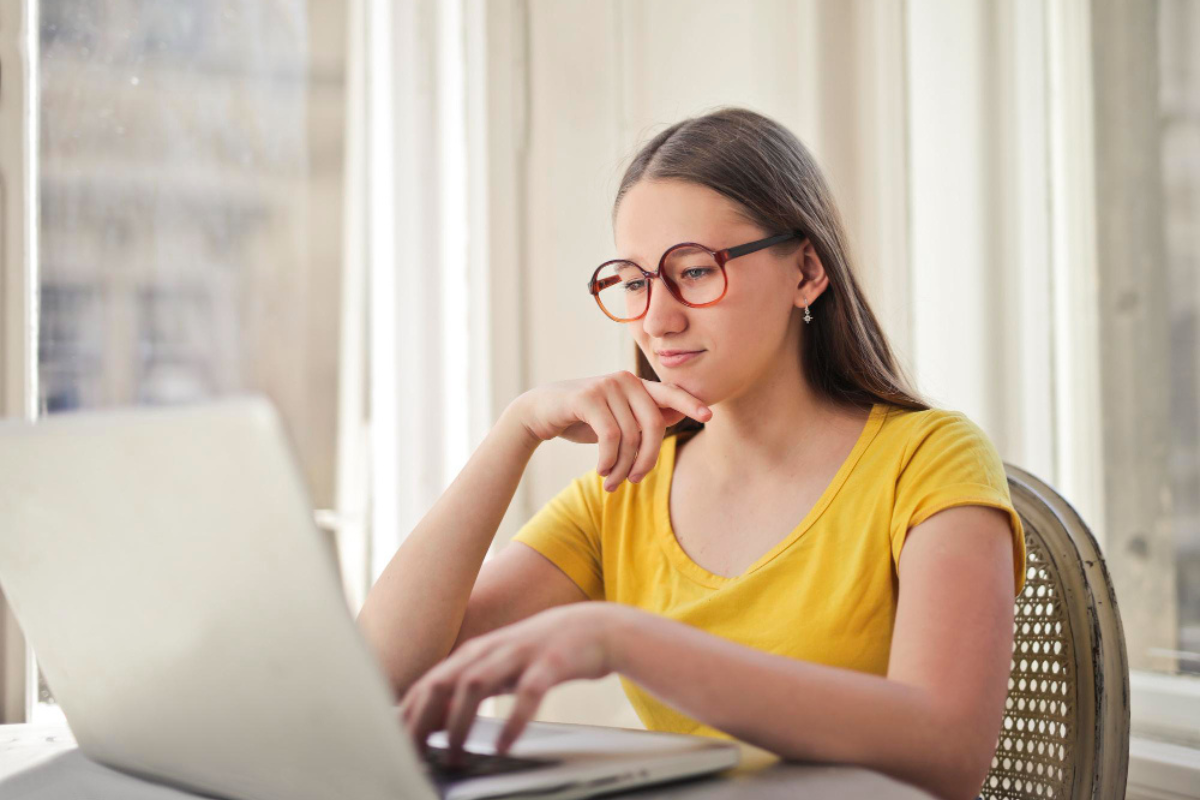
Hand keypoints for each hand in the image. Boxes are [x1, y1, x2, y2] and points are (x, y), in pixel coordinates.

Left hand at [398, 603, 626, 762]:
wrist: (597, 628)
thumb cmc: (543, 653)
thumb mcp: (501, 667)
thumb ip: (468, 687)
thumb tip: (433, 718)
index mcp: (475, 652)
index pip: (428, 682)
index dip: (407, 712)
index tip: (395, 742)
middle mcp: (491, 649)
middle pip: (442, 680)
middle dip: (421, 718)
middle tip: (412, 753)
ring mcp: (520, 654)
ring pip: (476, 684)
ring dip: (460, 722)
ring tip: (455, 756)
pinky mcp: (551, 663)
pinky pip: (528, 693)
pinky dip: (513, 720)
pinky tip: (505, 745)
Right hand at [510, 372, 711, 491]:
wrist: (539, 412)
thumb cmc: (581, 419)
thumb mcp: (616, 420)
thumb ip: (641, 417)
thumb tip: (673, 417)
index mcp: (636, 385)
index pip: (669, 393)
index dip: (689, 404)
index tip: (708, 416)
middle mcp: (625, 380)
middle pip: (652, 425)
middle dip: (647, 459)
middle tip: (635, 480)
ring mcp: (606, 386)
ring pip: (629, 437)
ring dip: (621, 467)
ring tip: (611, 481)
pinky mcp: (588, 397)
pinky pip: (610, 437)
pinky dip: (608, 460)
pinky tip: (601, 471)